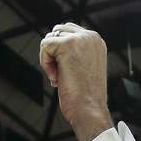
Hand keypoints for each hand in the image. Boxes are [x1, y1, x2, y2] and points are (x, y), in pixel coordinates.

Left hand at [39, 23, 112, 140]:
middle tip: (62, 75)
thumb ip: (74, 53)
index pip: (67, 31)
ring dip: (49, 61)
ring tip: (60, 77)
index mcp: (96, 41)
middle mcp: (91, 37)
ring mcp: (80, 39)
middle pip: (56, 33)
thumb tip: (53, 43)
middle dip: (54, 54)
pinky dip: (45, 64)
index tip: (68, 71)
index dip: (59, 52)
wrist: (89, 110)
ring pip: (49, 40)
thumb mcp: (83, 67)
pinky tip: (56, 78)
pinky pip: (45, 46)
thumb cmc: (86, 97)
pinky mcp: (68, 45)